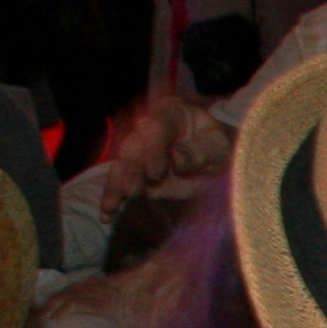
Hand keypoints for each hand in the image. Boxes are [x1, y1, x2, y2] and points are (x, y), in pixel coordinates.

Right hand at [94, 98, 232, 209]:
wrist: (216, 160)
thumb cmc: (218, 148)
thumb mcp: (219, 148)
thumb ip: (201, 151)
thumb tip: (177, 159)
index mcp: (170, 113)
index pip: (156, 127)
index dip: (153, 149)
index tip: (156, 173)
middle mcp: (147, 128)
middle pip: (133, 146)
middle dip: (131, 170)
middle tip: (133, 191)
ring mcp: (138, 150)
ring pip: (122, 166)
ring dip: (116, 186)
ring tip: (112, 207)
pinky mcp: (134, 173)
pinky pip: (119, 184)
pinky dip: (113, 199)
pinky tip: (107, 214)